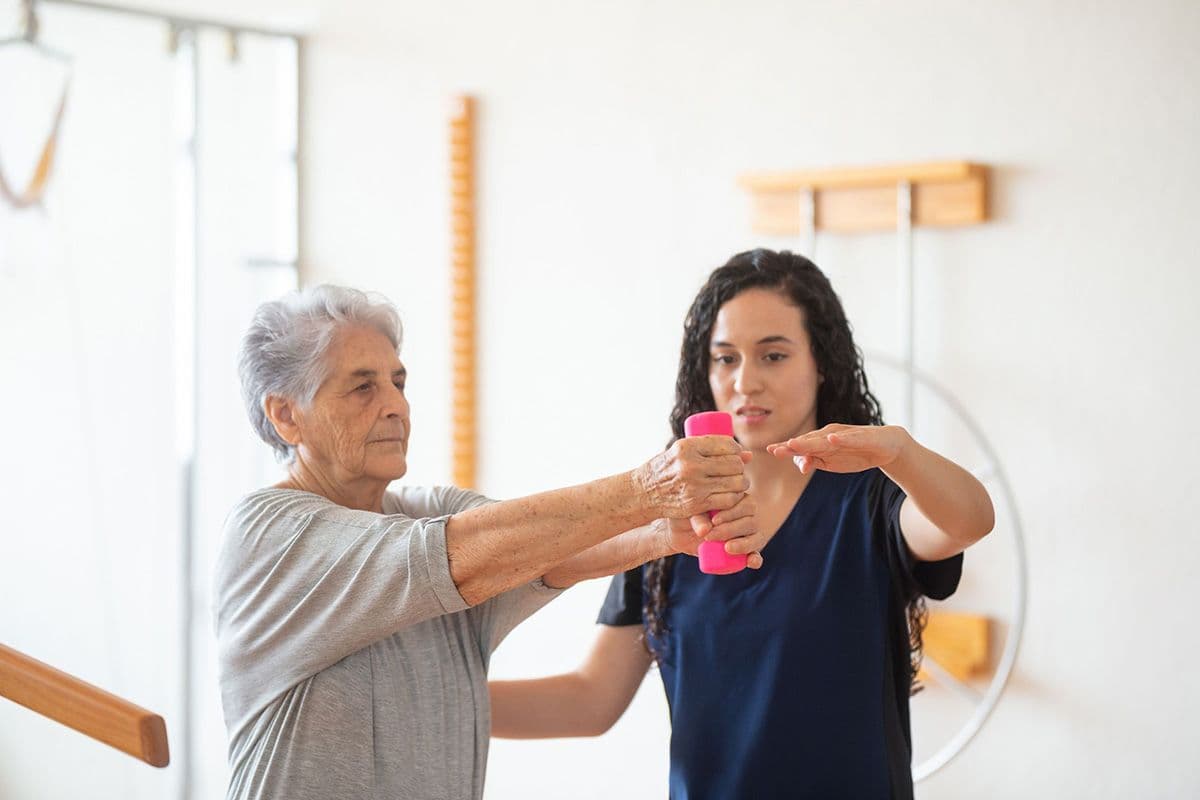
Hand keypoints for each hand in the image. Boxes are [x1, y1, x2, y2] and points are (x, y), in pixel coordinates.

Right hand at [633, 436, 751, 519]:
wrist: (644, 492)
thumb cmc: (666, 468)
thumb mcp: (682, 452)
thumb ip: (711, 450)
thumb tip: (748, 455)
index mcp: (687, 446)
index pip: (726, 445)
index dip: (737, 450)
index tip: (737, 455)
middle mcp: (691, 464)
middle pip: (734, 464)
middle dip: (740, 468)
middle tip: (736, 471)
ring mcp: (694, 485)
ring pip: (735, 483)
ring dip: (740, 484)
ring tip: (736, 483)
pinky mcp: (696, 503)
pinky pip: (728, 500)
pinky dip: (734, 498)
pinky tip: (730, 495)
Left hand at [663, 492, 762, 567]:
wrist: (680, 533)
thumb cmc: (688, 515)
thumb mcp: (690, 513)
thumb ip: (698, 518)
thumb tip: (705, 530)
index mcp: (737, 499)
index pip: (745, 503)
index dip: (731, 513)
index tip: (714, 521)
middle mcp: (747, 515)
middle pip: (751, 521)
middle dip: (731, 529)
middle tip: (711, 535)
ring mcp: (748, 534)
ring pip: (756, 538)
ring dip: (743, 544)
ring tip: (727, 548)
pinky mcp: (745, 551)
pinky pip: (756, 555)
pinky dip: (755, 559)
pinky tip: (751, 561)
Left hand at [766, 423, 911, 474]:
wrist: (886, 447)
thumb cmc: (855, 453)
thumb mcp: (832, 462)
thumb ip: (815, 462)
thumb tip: (800, 465)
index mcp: (821, 442)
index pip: (800, 445)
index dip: (785, 448)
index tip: (769, 451)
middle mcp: (829, 435)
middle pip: (808, 440)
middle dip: (792, 445)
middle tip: (776, 450)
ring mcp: (845, 435)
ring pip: (824, 438)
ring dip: (810, 441)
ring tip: (795, 444)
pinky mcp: (861, 437)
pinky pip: (849, 438)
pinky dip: (840, 439)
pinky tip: (831, 439)